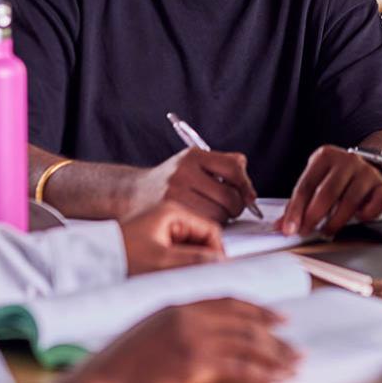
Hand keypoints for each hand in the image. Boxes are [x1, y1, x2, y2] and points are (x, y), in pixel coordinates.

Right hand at [69, 298, 299, 382]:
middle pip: (244, 322)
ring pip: (247, 345)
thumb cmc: (119, 365)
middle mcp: (188, 317)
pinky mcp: (193, 365)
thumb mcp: (150, 332)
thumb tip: (212, 333)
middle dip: (274, 336)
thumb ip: (180, 326)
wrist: (97, 381)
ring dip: (275, 357)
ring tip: (293, 365)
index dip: (258, 309)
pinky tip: (275, 379)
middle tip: (294, 348)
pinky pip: (239, 368)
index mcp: (178, 305)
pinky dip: (261, 374)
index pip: (229, 301)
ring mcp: (191, 341)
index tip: (280, 317)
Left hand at [120, 201, 223, 275]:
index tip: (213, 273)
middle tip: (193, 279)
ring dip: (191, 263)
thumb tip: (222, 262)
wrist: (85, 264)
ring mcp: (163, 227)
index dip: (216, 253)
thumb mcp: (159, 262)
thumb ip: (194, 260)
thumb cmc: (117, 259)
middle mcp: (170, 215)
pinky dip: (179, 264)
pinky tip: (168, 277)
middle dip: (203, 258)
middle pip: (203, 237)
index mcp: (173, 211)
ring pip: (192, 246)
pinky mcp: (155, 239)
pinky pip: (179, 251)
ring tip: (177, 279)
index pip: (212, 229)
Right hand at [123, 147, 257, 223]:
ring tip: (212, 213)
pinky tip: (200, 220)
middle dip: (236, 206)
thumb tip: (249, 190)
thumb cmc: (172, 180)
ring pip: (219, 214)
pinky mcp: (170, 213)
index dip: (246, 184)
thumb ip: (224, 165)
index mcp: (193, 156)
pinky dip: (208, 225)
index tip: (249, 195)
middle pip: (229, 196)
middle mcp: (183, 172)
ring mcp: (175, 193)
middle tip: (230, 208)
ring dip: (223, 218)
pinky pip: (204, 224)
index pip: (233, 167)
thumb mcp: (194, 162)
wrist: (132, 193)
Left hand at [278, 146, 381, 236]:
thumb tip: (281, 226)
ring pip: (349, 201)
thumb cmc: (337, 178)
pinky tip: (356, 219)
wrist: (369, 167)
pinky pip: (374, 205)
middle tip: (306, 232)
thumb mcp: (316, 181)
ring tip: (326, 231)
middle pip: (327, 193)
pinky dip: (365, 216)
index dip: (296, 209)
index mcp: (325, 156)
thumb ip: (299, 203)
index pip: (306, 185)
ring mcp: (366, 173)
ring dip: (335, 222)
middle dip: (313, 216)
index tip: (289, 228)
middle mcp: (347, 161)